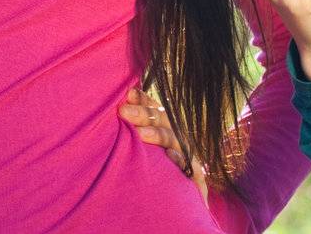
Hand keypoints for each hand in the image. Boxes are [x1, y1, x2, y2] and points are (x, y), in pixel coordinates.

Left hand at [119, 88, 209, 206]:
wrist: (178, 216)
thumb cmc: (153, 181)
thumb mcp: (143, 157)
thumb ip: (131, 138)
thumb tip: (113, 113)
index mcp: (166, 134)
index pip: (156, 112)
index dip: (144, 101)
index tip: (129, 94)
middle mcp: (178, 144)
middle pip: (164, 123)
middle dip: (144, 115)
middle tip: (123, 110)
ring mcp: (189, 161)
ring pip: (176, 141)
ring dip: (159, 135)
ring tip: (140, 134)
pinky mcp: (197, 183)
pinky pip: (192, 169)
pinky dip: (181, 161)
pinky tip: (170, 156)